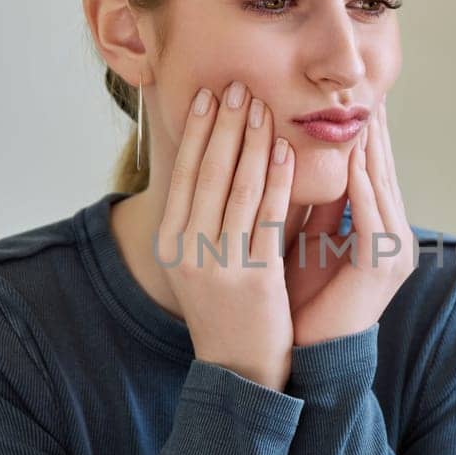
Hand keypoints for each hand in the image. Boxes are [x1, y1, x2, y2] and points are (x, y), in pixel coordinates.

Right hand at [158, 80, 296, 390]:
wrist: (240, 368)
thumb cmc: (228, 307)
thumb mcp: (201, 259)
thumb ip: (207, 215)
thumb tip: (219, 157)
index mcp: (171, 242)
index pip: (184, 173)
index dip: (196, 131)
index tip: (209, 95)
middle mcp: (188, 250)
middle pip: (208, 172)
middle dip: (224, 124)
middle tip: (238, 86)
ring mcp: (219, 264)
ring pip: (237, 188)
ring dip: (251, 141)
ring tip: (263, 106)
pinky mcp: (255, 277)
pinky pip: (267, 217)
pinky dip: (276, 179)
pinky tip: (285, 150)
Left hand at [285, 96, 415, 347]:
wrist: (311, 355)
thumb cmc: (305, 299)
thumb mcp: (310, 238)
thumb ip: (318, 202)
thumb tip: (301, 156)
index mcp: (379, 228)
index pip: (373, 168)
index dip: (364, 132)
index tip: (350, 95)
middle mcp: (396, 235)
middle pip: (383, 168)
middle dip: (372, 128)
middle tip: (364, 86)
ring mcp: (394, 250)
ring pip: (381, 185)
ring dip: (368, 146)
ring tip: (359, 108)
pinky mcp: (381, 265)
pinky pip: (372, 214)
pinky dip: (361, 184)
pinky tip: (353, 157)